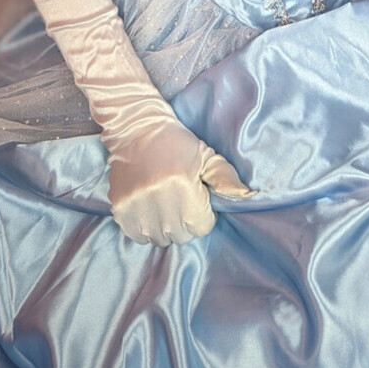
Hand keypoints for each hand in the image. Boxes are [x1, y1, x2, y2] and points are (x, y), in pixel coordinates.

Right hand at [107, 117, 254, 245]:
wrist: (136, 128)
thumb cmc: (176, 142)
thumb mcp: (206, 155)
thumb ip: (226, 178)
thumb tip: (248, 196)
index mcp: (183, 187)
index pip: (202, 227)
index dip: (203, 214)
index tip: (196, 198)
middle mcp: (159, 200)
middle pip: (181, 235)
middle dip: (185, 221)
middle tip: (180, 200)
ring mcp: (137, 206)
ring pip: (160, 239)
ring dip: (165, 227)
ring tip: (164, 204)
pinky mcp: (120, 209)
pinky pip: (138, 236)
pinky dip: (145, 228)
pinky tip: (148, 209)